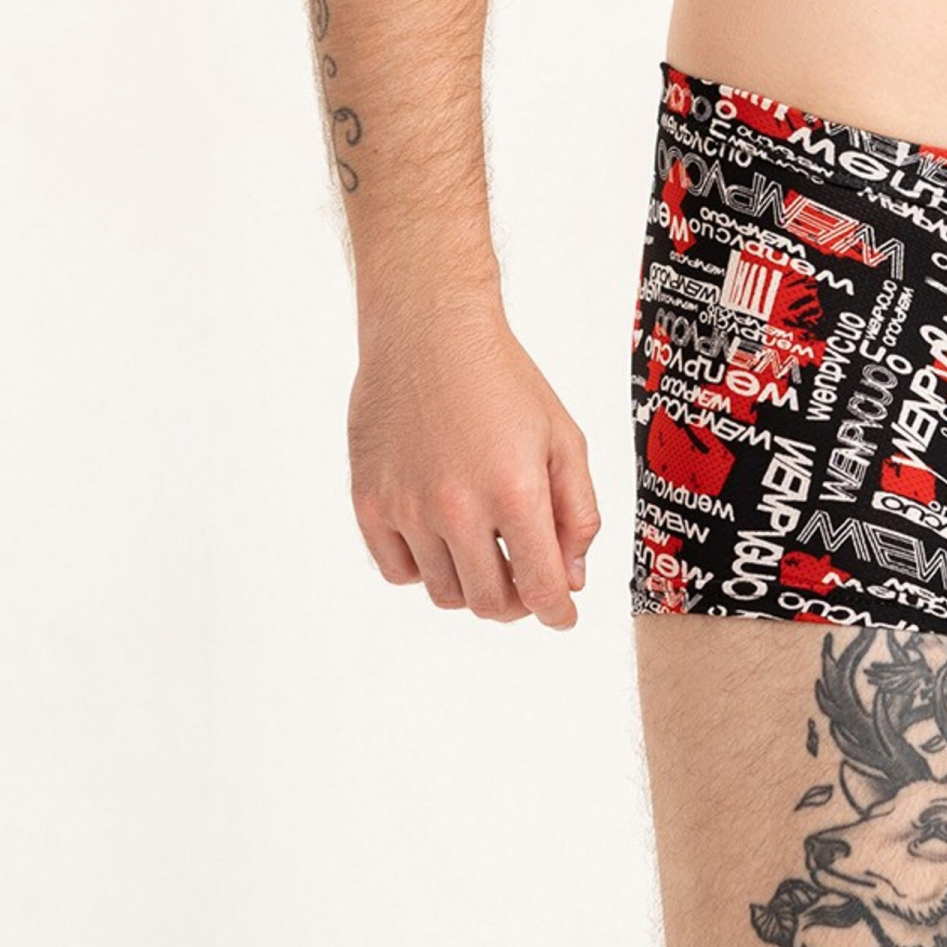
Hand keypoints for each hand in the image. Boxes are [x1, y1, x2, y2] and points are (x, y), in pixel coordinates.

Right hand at [348, 294, 601, 626]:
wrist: (429, 329)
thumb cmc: (503, 378)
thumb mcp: (562, 435)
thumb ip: (577, 511)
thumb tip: (572, 577)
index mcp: (515, 490)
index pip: (541, 586)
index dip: (558, 612)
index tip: (563, 617)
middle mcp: (458, 507)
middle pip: (490, 603)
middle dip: (518, 603)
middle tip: (527, 583)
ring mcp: (408, 508)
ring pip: (444, 593)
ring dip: (472, 584)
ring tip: (485, 548)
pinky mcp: (369, 501)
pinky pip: (398, 571)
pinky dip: (424, 568)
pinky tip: (442, 536)